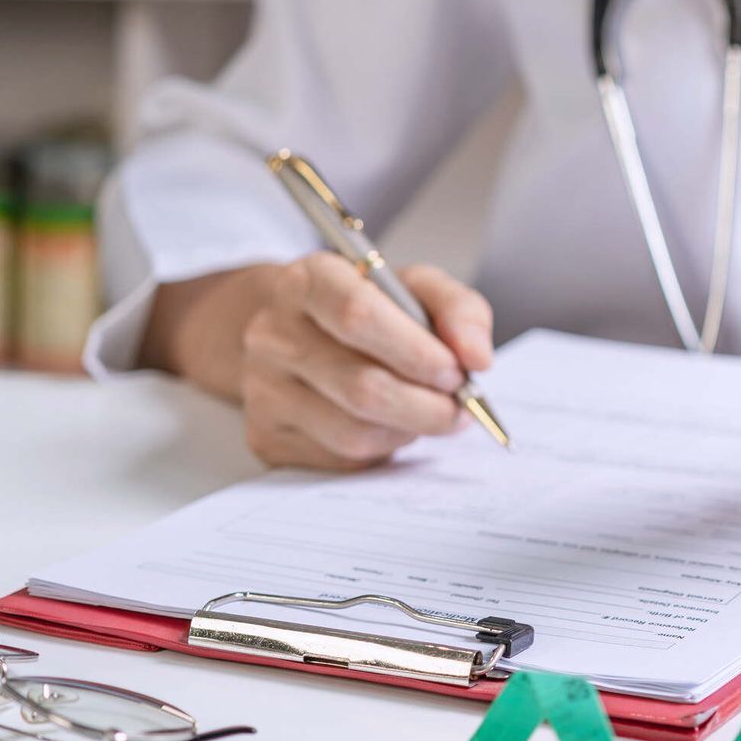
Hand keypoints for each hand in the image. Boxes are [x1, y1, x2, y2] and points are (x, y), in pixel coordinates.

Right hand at [234, 254, 493, 469]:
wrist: (297, 331)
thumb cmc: (368, 307)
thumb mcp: (416, 287)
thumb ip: (459, 309)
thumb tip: (477, 358)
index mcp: (309, 281)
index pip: (358, 316)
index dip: (417, 352)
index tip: (458, 370)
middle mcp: (273, 335)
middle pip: (361, 385)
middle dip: (427, 404)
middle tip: (461, 404)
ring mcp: (263, 390)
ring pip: (354, 432)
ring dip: (410, 429)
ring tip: (430, 411)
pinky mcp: (266, 436)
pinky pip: (341, 458)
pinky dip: (384, 447)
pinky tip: (393, 423)